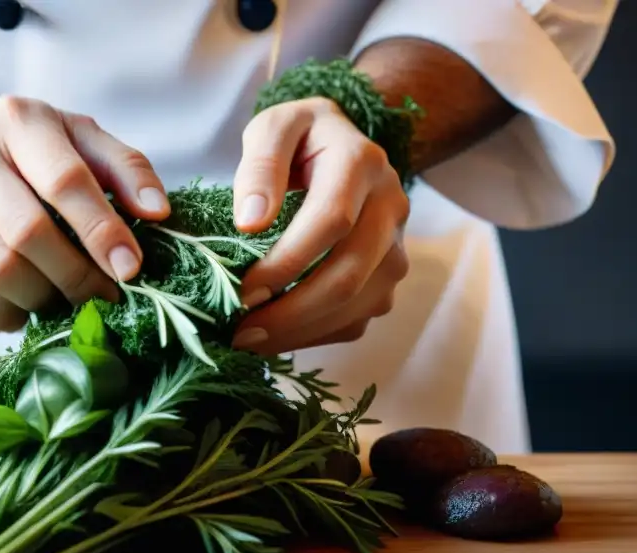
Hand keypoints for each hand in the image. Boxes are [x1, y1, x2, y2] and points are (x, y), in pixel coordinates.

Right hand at [0, 96, 169, 337]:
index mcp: (15, 121)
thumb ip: (127, 170)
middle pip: (27, 237)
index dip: (102, 230)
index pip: (64, 180)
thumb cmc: (33, 163)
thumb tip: (159, 212)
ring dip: (43, 304)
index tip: (130, 269)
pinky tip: (19, 303)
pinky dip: (9, 323)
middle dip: (77, 278)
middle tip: (104, 297)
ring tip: (60, 298)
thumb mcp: (81, 144)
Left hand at [230, 97, 410, 354]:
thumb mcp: (273, 129)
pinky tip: (274, 336)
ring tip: (248, 340)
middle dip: (290, 311)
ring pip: (356, 306)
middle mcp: (390, 206)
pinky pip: (355, 321)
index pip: (331, 221)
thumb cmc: (300, 140)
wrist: (342, 146)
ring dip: (299, 332)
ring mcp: (395, 247)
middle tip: (240, 330)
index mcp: (361, 164)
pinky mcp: (386, 279)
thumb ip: (260, 165)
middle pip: (348, 274)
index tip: (243, 288)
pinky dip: (312, 336)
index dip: (286, 261)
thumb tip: (251, 222)